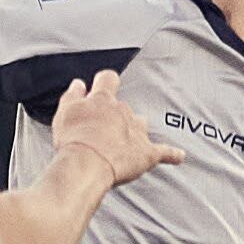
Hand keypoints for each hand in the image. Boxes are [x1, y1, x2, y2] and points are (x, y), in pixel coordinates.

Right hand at [46, 70, 181, 188]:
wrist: (87, 163)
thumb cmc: (74, 140)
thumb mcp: (64, 112)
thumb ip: (72, 96)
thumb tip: (78, 84)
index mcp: (102, 100)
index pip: (108, 80)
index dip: (105, 82)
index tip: (103, 85)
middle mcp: (123, 111)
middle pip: (124, 107)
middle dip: (115, 117)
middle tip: (102, 131)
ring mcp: (137, 131)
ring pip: (141, 125)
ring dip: (135, 130)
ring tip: (129, 143)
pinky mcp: (147, 153)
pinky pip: (165, 152)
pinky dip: (171, 154)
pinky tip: (178, 156)